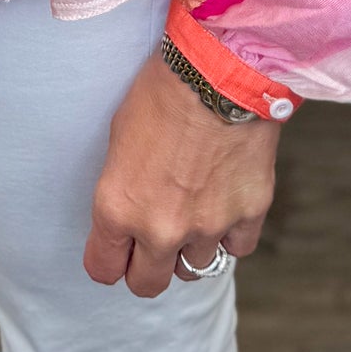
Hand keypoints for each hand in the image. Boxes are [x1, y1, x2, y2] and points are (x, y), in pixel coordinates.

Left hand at [84, 51, 279, 295]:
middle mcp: (160, 228)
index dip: (109, 259)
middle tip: (153, 240)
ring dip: (191, 246)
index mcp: (117, 207)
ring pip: (194, 268)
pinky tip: (225, 203)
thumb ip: (123, 187)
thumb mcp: (120, 136)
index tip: (116, 249)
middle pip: (147, 284)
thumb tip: (128, 212)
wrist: (218, 67)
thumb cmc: (163, 89)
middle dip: (146, 265)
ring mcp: (207, 226)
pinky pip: (236, 248)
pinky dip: (230, 232)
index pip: (103, 269)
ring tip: (193, 208)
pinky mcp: (248, 214)